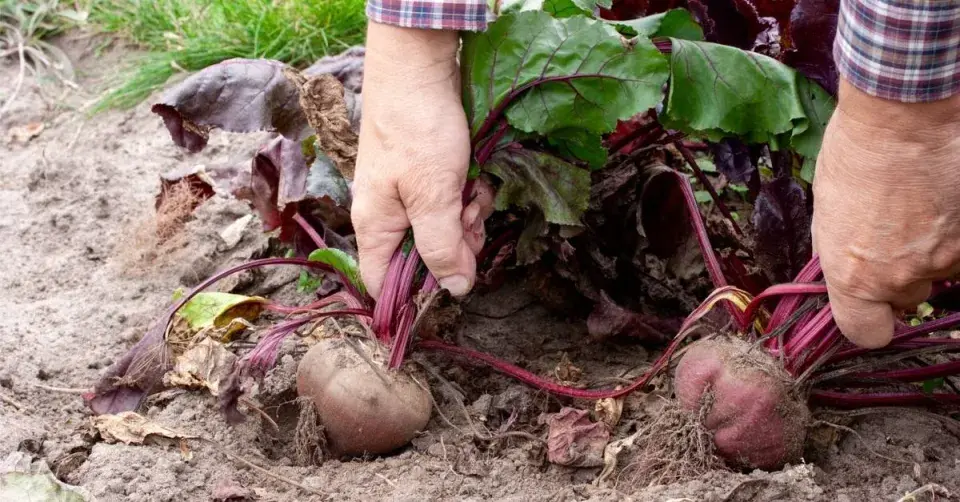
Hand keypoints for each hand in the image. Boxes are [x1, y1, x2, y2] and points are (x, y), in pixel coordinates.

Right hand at [352, 22, 489, 299]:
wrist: (420, 68)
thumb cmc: (417, 131)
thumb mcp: (433, 196)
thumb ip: (442, 247)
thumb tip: (455, 291)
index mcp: (376, 227)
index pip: (383, 283)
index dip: (414, 296)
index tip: (449, 289)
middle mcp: (389, 216)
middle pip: (424, 259)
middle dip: (455, 247)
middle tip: (469, 221)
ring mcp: (410, 195)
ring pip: (445, 231)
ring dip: (468, 218)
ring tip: (472, 192)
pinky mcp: (431, 176)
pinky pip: (454, 204)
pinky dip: (469, 195)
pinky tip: (476, 179)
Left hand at [812, 78, 959, 347]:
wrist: (908, 112)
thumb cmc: (857, 151)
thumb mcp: (827, 207)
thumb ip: (837, 249)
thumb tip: (838, 269)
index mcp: (855, 276)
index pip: (865, 334)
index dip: (868, 321)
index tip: (870, 305)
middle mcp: (903, 277)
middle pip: (907, 298)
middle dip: (902, 273)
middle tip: (897, 229)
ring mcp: (948, 259)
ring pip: (944, 271)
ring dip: (935, 249)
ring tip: (924, 203)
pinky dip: (958, 230)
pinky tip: (947, 198)